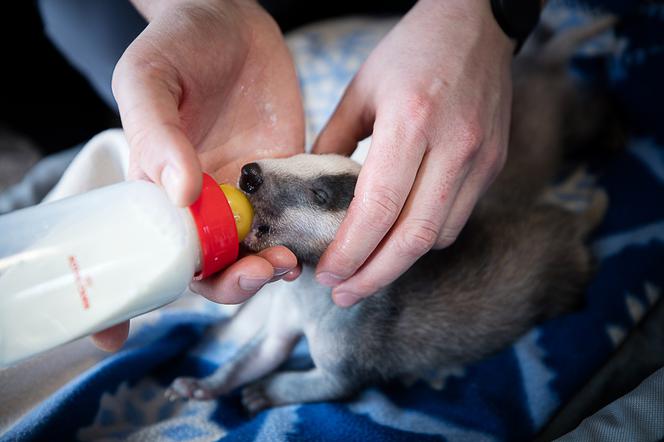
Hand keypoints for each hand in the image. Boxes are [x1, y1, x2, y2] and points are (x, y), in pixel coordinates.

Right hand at [92, 0, 304, 350]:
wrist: (232, 18)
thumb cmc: (178, 44)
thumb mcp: (148, 78)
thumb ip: (154, 132)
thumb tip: (179, 194)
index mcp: (154, 190)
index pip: (143, 256)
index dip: (129, 300)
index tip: (116, 342)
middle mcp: (197, 203)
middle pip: (206, 268)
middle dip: (230, 285)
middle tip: (259, 272)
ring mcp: (242, 195)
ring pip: (252, 254)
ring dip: (268, 270)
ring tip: (290, 261)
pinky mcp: (282, 179)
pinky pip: (292, 221)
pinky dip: (303, 239)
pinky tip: (317, 239)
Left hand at [314, 0, 514, 306]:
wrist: (476, 24)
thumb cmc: (411, 50)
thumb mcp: (360, 88)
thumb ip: (334, 141)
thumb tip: (313, 189)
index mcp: (411, 122)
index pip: (380, 207)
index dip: (351, 250)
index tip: (327, 273)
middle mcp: (453, 146)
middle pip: (414, 238)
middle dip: (375, 276)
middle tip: (343, 293)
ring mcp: (480, 158)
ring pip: (438, 236)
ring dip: (399, 261)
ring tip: (366, 270)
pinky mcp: (494, 163)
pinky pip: (456, 218)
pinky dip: (424, 237)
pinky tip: (399, 237)